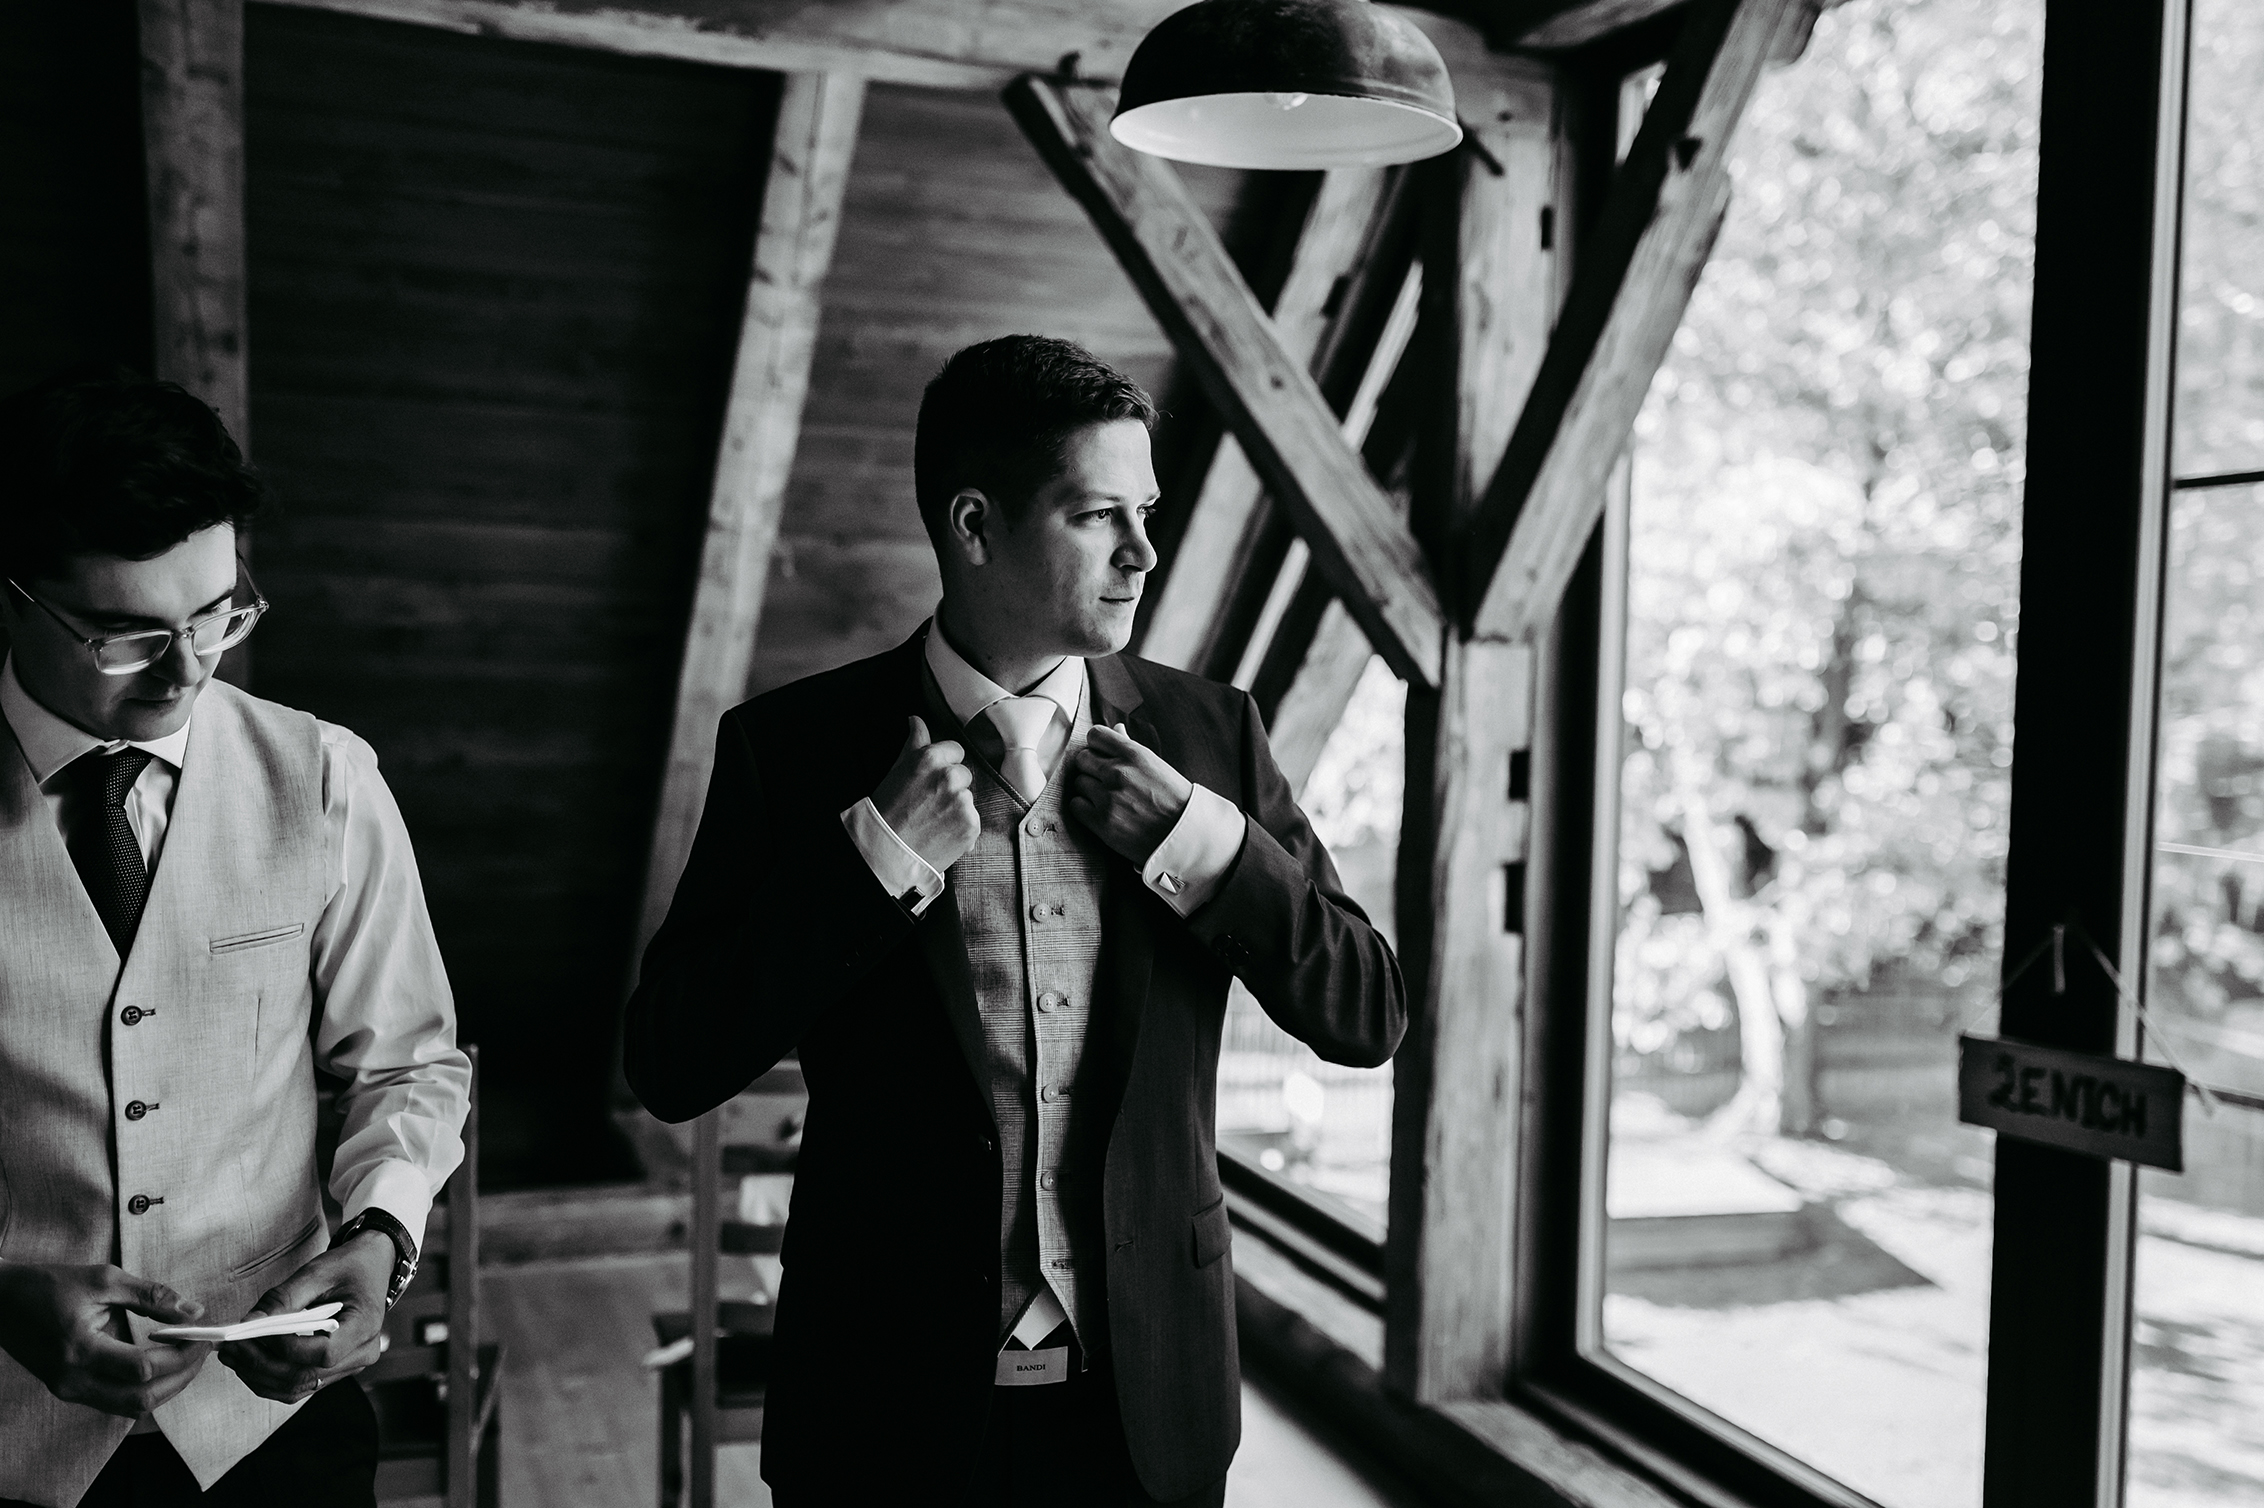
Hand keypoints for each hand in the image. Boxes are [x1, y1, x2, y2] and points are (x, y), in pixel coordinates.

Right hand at [0, 1262, 208, 1416]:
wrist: (1, 1301)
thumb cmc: (49, 1285)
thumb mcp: (104, 1279)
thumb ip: (151, 1296)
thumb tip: (194, 1312)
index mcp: (80, 1350)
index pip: (144, 1367)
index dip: (182, 1353)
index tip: (204, 1334)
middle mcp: (73, 1380)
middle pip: (142, 1398)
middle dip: (182, 1376)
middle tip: (204, 1350)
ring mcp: (69, 1390)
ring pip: (131, 1407)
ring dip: (167, 1386)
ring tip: (189, 1357)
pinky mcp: (70, 1390)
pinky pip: (117, 1401)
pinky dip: (146, 1388)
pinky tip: (163, 1365)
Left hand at [217, 1231, 391, 1402]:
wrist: (371, 1266)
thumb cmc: (349, 1266)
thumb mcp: (318, 1271)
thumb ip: (283, 1298)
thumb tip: (247, 1324)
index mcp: (366, 1327)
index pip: (323, 1353)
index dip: (286, 1348)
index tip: (256, 1332)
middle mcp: (362, 1354)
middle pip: (305, 1376)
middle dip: (261, 1365)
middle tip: (230, 1348)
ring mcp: (349, 1366)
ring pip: (297, 1387)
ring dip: (260, 1376)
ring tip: (233, 1355)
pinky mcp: (334, 1370)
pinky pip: (299, 1384)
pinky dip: (270, 1377)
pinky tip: (249, 1362)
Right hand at [870, 716, 980, 874]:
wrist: (886, 853)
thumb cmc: (887, 811)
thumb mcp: (897, 771)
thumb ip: (914, 743)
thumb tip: (916, 719)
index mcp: (930, 758)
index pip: (955, 750)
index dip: (944, 765)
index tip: (931, 780)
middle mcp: (950, 777)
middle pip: (964, 774)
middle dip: (952, 787)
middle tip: (929, 804)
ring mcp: (963, 802)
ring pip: (968, 798)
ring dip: (957, 808)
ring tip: (933, 821)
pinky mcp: (971, 825)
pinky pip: (973, 820)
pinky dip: (962, 828)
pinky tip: (942, 834)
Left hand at [1066, 723, 1192, 863]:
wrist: (1183, 835)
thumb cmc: (1173, 799)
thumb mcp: (1156, 766)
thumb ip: (1130, 747)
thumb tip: (1116, 728)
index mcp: (1134, 754)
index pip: (1095, 735)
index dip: (1096, 746)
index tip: (1100, 755)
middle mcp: (1118, 772)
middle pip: (1082, 759)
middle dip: (1090, 768)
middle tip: (1103, 780)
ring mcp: (1108, 797)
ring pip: (1078, 782)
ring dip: (1088, 790)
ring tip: (1106, 798)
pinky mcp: (1101, 821)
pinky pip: (1076, 806)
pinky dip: (1084, 808)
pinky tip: (1100, 811)